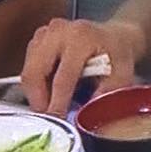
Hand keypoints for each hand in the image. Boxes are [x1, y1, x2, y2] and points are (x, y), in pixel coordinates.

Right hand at [20, 18, 140, 115]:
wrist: (113, 35)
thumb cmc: (117, 52)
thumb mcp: (122, 72)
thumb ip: (108, 92)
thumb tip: (90, 110)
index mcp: (81, 38)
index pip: (62, 77)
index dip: (57, 102)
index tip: (56, 120)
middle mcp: (59, 31)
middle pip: (35, 72)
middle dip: (39, 99)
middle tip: (48, 117)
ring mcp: (46, 32)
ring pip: (28, 70)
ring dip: (35, 92)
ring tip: (50, 104)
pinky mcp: (38, 38)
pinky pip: (28, 66)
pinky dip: (34, 83)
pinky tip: (48, 90)